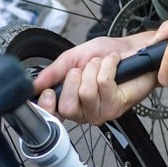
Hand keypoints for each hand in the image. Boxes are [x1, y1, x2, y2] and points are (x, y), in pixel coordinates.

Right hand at [34, 31, 156, 124]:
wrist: (133, 50)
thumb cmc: (107, 54)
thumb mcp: (74, 57)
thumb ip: (53, 72)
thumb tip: (34, 84)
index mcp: (70, 100)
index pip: (51, 116)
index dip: (47, 106)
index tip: (49, 92)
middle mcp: (84, 111)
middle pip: (68, 107)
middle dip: (74, 79)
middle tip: (83, 69)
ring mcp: (100, 112)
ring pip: (86, 93)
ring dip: (93, 69)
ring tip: (100, 64)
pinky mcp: (116, 107)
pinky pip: (104, 85)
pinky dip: (108, 66)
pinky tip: (113, 64)